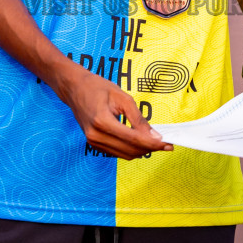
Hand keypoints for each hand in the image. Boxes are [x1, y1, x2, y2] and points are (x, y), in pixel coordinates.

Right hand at [55, 66, 170, 160]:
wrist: (74, 88)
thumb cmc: (97, 87)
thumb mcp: (122, 97)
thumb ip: (138, 118)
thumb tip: (154, 135)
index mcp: (102, 122)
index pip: (133, 139)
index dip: (153, 143)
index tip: (168, 144)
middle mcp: (96, 136)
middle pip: (130, 150)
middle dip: (150, 148)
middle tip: (167, 144)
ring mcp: (93, 142)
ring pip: (124, 154)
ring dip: (142, 151)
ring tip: (157, 143)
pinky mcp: (94, 144)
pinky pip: (117, 152)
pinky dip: (131, 149)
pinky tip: (142, 142)